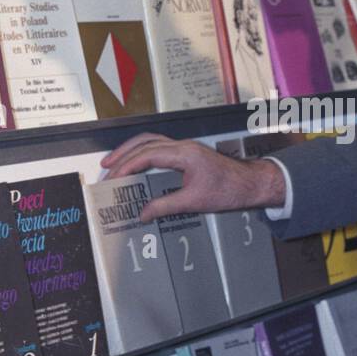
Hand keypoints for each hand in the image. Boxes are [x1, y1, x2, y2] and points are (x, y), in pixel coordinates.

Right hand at [99, 133, 285, 222]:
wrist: (250, 183)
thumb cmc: (229, 190)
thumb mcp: (194, 202)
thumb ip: (165, 206)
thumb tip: (143, 213)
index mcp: (184, 154)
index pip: (147, 155)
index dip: (126, 165)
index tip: (113, 178)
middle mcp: (182, 146)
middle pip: (144, 143)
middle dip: (122, 155)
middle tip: (106, 168)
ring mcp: (185, 148)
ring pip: (151, 141)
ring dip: (131, 151)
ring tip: (114, 163)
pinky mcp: (187, 153)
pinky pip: (159, 147)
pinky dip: (143, 154)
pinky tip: (136, 165)